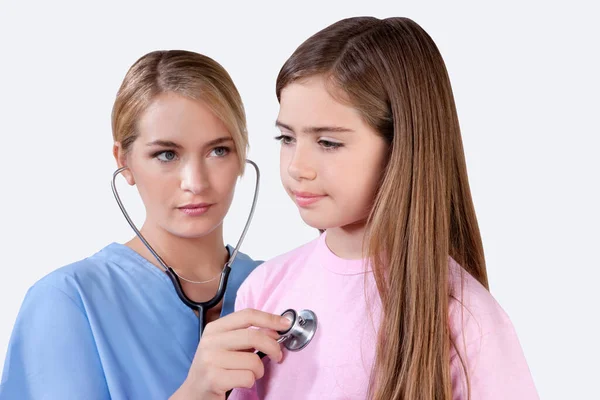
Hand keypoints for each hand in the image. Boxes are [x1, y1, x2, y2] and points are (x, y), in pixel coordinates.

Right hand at [170, 308, 290, 399]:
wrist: (193, 394)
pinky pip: (247, 377)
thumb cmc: (216, 368)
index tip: (286, 324)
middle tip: (278, 356)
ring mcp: (210, 359)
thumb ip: (248, 335)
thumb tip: (276, 328)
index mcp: (214, 328)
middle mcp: (210, 341)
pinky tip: (241, 382)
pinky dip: (250, 382)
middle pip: (253, 336)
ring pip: (253, 360)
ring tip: (250, 374)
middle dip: (273, 347)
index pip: (247, 315)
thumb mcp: (228, 346)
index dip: (270, 318)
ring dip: (259, 371)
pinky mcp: (213, 378)